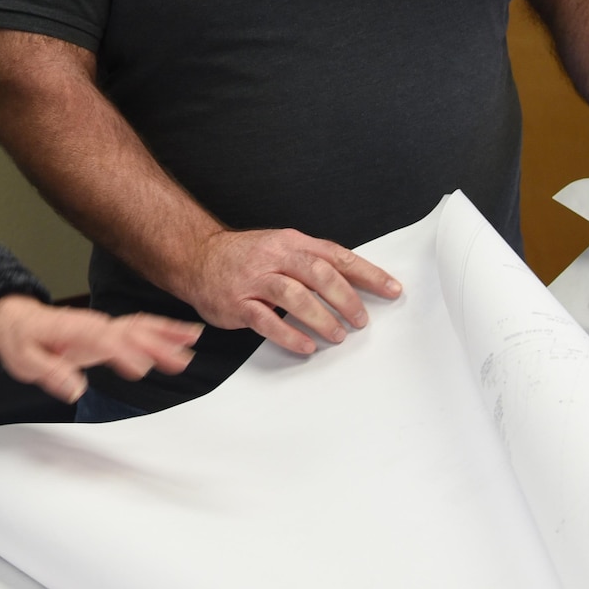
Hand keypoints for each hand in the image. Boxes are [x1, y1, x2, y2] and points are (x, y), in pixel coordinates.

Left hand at [0, 294, 199, 402]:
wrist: (17, 317)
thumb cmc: (21, 339)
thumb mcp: (25, 361)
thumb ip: (50, 373)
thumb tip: (75, 388)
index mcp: (73, 331)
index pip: (102, 341)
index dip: (122, 353)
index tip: (141, 369)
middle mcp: (94, 325)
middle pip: (129, 332)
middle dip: (155, 344)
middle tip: (181, 361)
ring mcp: (104, 325)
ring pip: (140, 326)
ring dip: (166, 334)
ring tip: (193, 341)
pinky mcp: (109, 330)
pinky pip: (140, 326)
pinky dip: (163, 329)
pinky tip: (184, 335)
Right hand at [174, 229, 401, 357]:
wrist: (197, 256)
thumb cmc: (246, 256)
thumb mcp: (281, 247)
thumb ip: (313, 261)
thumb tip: (354, 283)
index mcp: (291, 243)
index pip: (337, 256)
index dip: (367, 274)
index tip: (392, 289)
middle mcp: (274, 257)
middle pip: (319, 274)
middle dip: (346, 299)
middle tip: (361, 320)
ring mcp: (254, 280)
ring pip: (294, 296)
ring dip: (321, 318)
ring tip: (338, 335)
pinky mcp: (238, 303)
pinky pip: (266, 321)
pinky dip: (289, 334)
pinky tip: (306, 345)